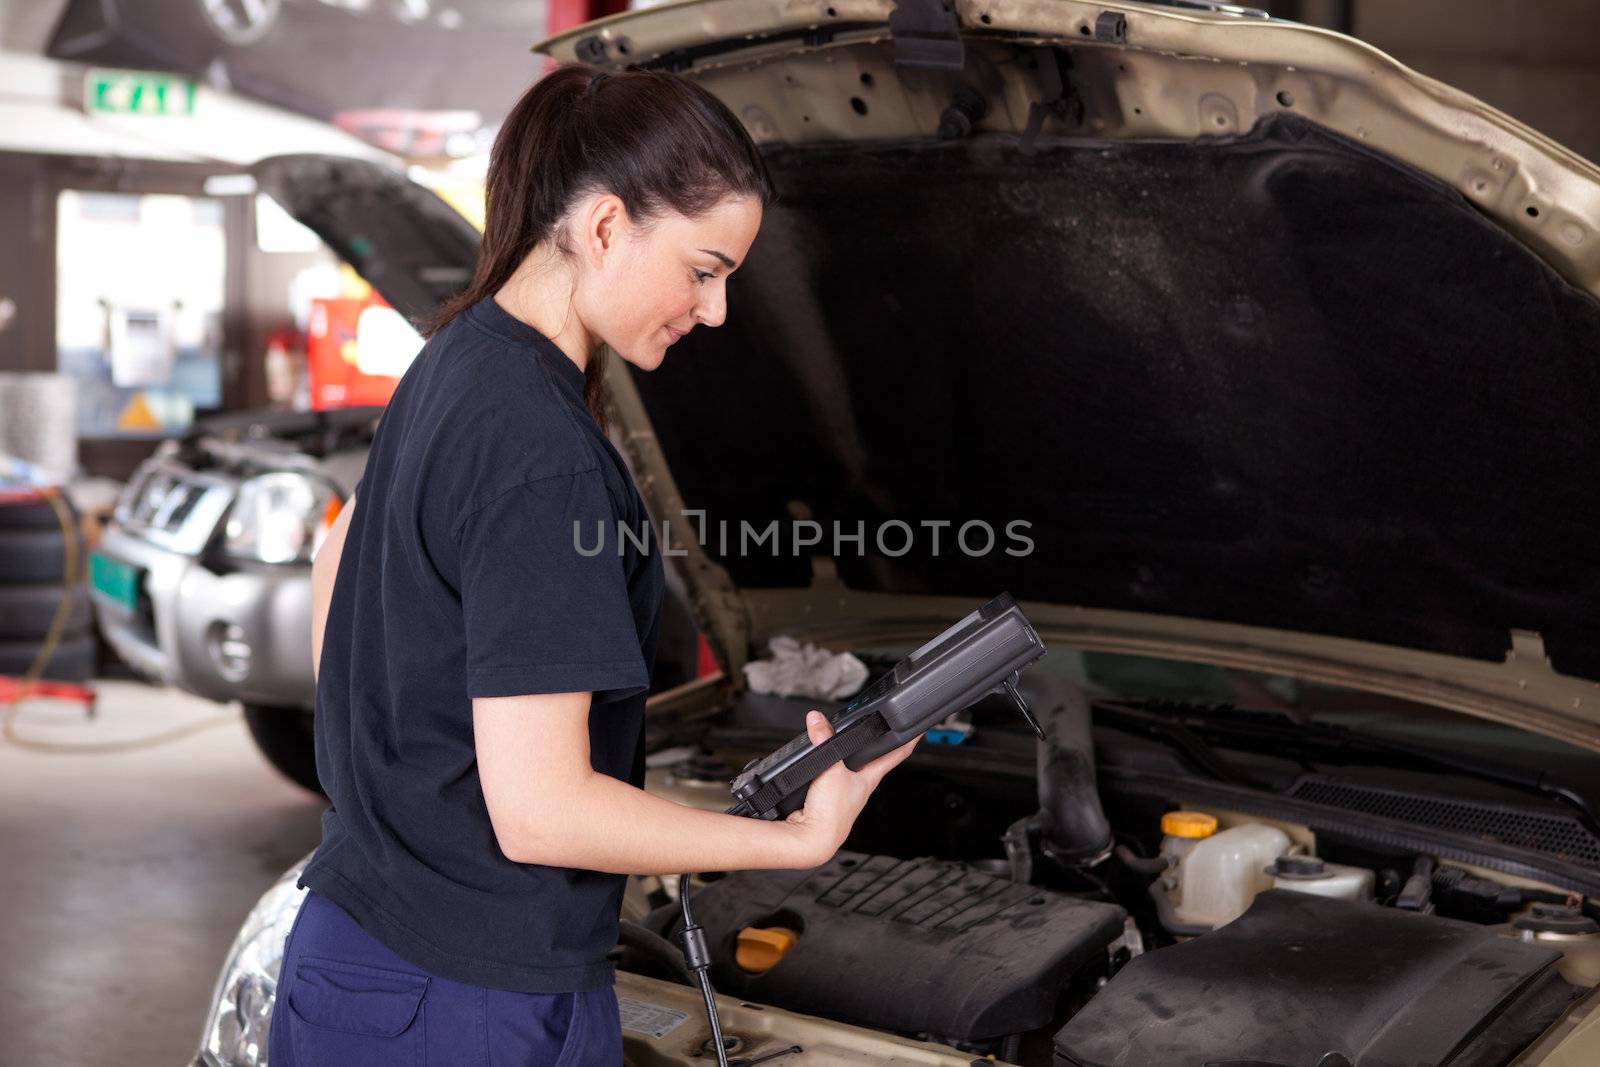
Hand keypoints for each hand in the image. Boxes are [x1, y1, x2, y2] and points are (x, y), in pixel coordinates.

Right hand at [780, 710, 919, 868]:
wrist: (812, 838)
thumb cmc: (831, 814)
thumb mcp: (830, 768)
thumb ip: (824, 741)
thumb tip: (818, 720)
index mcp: (870, 778)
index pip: (897, 754)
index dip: (910, 740)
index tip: (920, 730)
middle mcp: (860, 785)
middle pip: (873, 759)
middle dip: (878, 744)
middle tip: (886, 730)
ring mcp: (843, 792)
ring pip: (849, 767)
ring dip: (847, 754)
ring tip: (848, 741)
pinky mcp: (827, 797)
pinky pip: (828, 775)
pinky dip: (825, 765)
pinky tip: (819, 763)